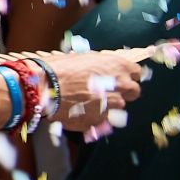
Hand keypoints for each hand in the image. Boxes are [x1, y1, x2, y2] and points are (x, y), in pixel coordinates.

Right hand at [44, 45, 168, 132]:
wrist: (42, 87)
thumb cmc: (58, 68)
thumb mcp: (83, 59)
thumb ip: (101, 67)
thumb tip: (104, 72)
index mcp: (118, 66)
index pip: (136, 72)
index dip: (126, 75)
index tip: (117, 78)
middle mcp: (120, 85)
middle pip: (134, 91)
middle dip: (124, 92)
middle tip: (107, 91)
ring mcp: (112, 105)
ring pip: (119, 107)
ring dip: (108, 104)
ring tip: (88, 101)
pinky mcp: (101, 120)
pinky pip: (103, 120)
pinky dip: (95, 116)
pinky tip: (80, 110)